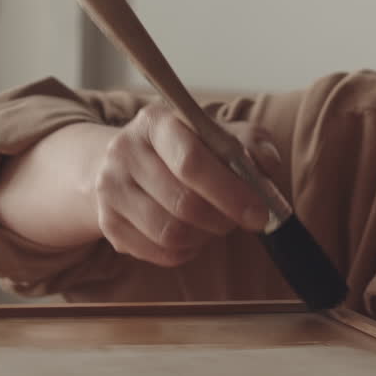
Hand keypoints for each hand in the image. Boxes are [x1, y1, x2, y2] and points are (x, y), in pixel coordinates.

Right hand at [92, 103, 281, 267]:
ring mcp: (110, 189)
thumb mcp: (218, 133)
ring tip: (212, 224)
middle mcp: (124, 152)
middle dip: (222, 219)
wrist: (128, 162)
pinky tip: (192, 235)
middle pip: (183, 203)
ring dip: (204, 236)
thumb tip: (268, 166)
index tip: (259, 212)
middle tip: (238, 220)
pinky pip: (159, 253)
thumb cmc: (185, 148)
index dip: (230, 192)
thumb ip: (251, 143)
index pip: (191, 162)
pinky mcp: (107, 223)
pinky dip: (186, 251)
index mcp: (156, 122)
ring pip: (171, 233)